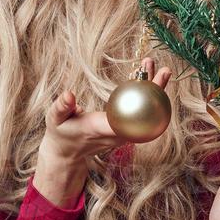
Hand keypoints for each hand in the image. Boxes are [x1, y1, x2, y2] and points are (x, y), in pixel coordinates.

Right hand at [32, 58, 170, 207]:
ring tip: (155, 66)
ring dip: (152, 89)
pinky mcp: (124, 129)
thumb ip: (61, 107)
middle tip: (165, 70)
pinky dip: (144, 93)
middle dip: (156, 92)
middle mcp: (116, 133)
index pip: (125, 119)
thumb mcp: (55, 119)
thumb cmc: (61, 133)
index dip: (141, 107)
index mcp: (100, 129)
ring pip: (144, 112)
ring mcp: (123, 132)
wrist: (67, 153)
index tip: (151, 90)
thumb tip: (69, 94)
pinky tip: (144, 75)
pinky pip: (139, 112)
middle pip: (143, 114)